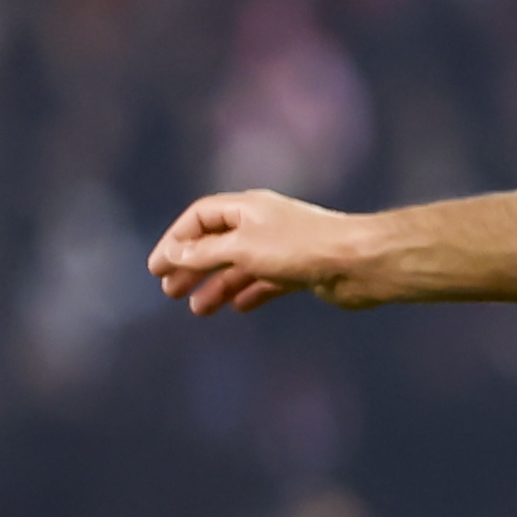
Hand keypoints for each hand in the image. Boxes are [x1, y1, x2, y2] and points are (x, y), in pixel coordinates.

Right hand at [149, 188, 378, 315]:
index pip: (200, 217)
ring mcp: (282, 248)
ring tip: (198, 309)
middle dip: (191, 266)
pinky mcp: (301, 270)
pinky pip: (265, 281)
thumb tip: (171, 255)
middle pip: (216, 242)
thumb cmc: (302, 248)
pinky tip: (236, 308)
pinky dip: (248, 293)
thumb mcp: (243, 249)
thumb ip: (204, 253)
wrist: (360, 262)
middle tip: (168, 291)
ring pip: (239, 266)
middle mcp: (263, 224)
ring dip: (216, 285)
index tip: (156, 267)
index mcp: (247, 207)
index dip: (175, 240)